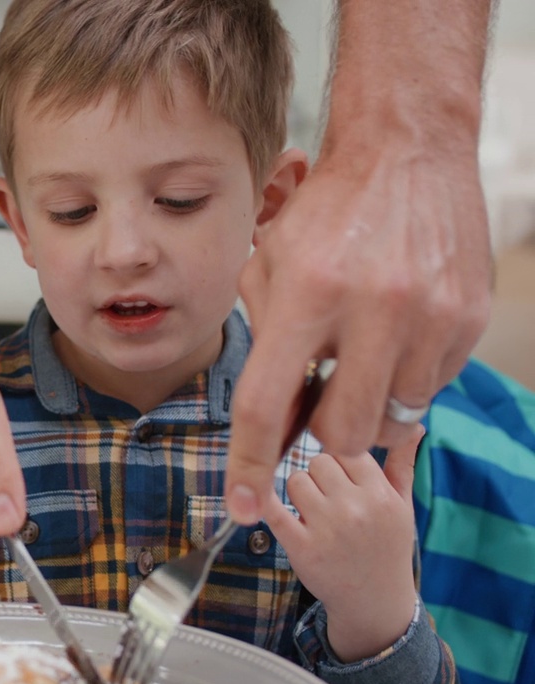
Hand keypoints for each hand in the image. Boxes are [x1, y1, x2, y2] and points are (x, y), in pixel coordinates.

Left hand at [225, 139, 489, 522]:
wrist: (407, 154)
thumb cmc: (326, 214)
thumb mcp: (269, 266)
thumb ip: (265, 341)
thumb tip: (269, 422)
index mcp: (309, 294)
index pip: (269, 402)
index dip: (250, 463)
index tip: (240, 505)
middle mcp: (374, 309)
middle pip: (341, 431)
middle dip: (321, 433)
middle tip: (315, 400)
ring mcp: (430, 317)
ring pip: (391, 417)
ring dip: (367, 404)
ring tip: (358, 353)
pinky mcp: (468, 320)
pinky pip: (430, 386)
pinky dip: (404, 376)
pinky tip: (394, 332)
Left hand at [263, 426, 422, 661]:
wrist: (375, 603)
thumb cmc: (387, 549)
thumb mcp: (403, 507)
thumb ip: (403, 463)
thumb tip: (415, 424)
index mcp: (381, 495)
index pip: (347, 449)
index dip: (340, 460)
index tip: (342, 477)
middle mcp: (355, 509)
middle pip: (317, 461)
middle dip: (318, 475)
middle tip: (327, 497)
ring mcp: (327, 529)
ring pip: (294, 480)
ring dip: (298, 493)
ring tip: (313, 512)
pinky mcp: (301, 548)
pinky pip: (273, 509)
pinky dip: (267, 503)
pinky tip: (274, 505)